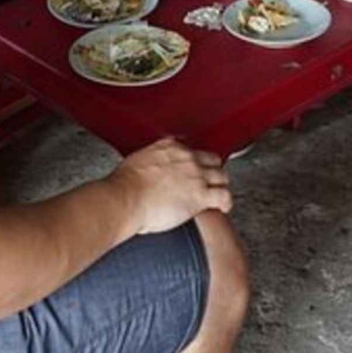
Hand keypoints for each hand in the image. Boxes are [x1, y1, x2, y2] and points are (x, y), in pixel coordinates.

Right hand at [109, 138, 232, 234]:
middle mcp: (187, 157)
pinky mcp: (200, 195)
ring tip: (219, 192)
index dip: (195, 160)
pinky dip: (226, 202)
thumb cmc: (125, 185)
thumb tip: (150, 167)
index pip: (192, 148)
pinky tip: (224, 206)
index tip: (193, 167)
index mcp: (170, 146)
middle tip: (210, 180)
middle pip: (212, 159)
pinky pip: (223, 196)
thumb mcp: (137, 160)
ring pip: (221, 176)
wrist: (126, 199)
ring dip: (221, 184)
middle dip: (212, 170)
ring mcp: (196, 175)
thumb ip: (150, 160)